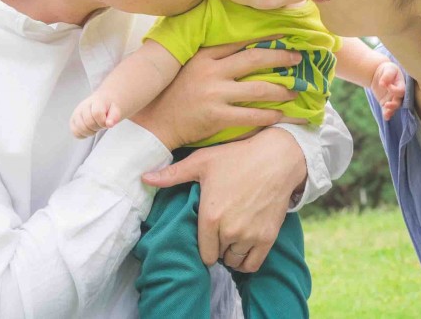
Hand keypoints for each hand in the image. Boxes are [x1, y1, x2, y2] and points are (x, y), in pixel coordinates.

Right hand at [69, 95, 122, 137]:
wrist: (104, 100)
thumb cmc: (110, 106)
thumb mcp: (116, 109)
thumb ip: (114, 116)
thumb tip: (109, 124)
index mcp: (96, 100)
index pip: (97, 113)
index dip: (103, 122)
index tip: (107, 122)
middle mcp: (84, 105)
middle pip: (88, 122)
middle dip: (97, 127)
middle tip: (102, 124)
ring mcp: (77, 112)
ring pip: (80, 128)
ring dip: (90, 132)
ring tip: (95, 126)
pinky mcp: (73, 119)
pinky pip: (75, 132)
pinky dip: (83, 134)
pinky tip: (89, 130)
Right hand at [132, 40, 302, 149]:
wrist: (156, 122)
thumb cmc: (174, 94)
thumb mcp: (189, 67)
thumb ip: (212, 58)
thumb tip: (243, 48)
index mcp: (204, 56)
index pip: (240, 42)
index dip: (265, 38)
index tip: (285, 36)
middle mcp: (211, 71)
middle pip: (254, 59)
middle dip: (280, 58)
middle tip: (298, 59)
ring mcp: (214, 94)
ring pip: (258, 88)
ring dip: (281, 90)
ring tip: (294, 90)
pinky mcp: (216, 116)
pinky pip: (250, 115)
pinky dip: (268, 115)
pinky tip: (279, 115)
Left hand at [142, 129, 305, 272]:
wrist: (277, 158)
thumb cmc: (237, 157)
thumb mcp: (203, 161)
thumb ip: (172, 175)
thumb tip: (143, 178)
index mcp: (210, 217)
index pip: (202, 253)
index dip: (203, 246)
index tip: (207, 234)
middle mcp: (229, 230)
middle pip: (218, 256)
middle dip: (217, 246)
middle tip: (220, 230)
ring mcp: (250, 236)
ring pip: (234, 261)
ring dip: (231, 253)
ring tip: (232, 236)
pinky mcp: (268, 237)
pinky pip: (253, 265)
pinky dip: (247, 260)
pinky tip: (245, 246)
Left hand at [371, 61, 405, 120]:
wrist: (380, 74)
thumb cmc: (387, 70)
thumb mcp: (388, 69)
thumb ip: (387, 76)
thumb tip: (382, 84)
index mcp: (401, 85)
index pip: (401, 90)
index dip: (395, 90)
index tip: (387, 85)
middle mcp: (398, 94)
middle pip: (399, 101)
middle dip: (394, 104)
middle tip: (387, 104)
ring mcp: (392, 99)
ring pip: (394, 107)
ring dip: (391, 111)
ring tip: (387, 113)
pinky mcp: (385, 102)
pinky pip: (387, 110)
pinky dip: (387, 114)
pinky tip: (386, 117)